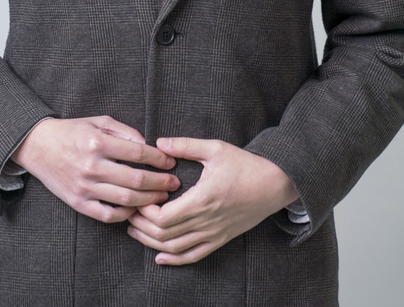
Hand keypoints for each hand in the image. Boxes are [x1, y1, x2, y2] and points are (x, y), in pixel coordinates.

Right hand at [11, 116, 179, 222]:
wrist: (39, 146)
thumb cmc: (72, 131)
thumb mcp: (97, 120)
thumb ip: (124, 131)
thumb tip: (146, 145)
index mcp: (97, 142)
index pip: (138, 152)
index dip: (158, 159)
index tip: (170, 162)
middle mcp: (91, 166)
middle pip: (136, 178)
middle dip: (160, 182)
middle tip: (174, 183)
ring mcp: (84, 187)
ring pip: (125, 199)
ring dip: (149, 199)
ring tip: (162, 197)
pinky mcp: (78, 203)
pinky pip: (108, 214)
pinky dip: (126, 214)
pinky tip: (137, 208)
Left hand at [127, 137, 297, 264]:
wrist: (275, 184)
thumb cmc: (245, 164)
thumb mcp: (215, 148)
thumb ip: (186, 145)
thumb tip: (159, 143)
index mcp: (203, 199)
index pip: (164, 217)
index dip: (146, 211)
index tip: (137, 198)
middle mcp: (207, 221)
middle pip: (165, 235)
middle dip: (142, 226)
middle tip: (128, 213)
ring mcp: (214, 233)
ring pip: (176, 249)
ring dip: (152, 243)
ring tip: (134, 231)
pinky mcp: (220, 239)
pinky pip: (194, 256)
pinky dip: (175, 260)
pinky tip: (160, 257)